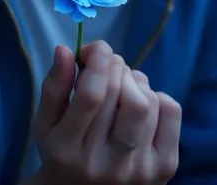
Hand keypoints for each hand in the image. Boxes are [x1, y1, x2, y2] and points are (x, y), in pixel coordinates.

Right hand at [32, 40, 181, 184]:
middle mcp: (105, 164)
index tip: (95, 48)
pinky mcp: (164, 169)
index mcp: (68, 150)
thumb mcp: (45, 124)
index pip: (91, 95)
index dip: (98, 60)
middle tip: (107, 62)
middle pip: (122, 95)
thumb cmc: (62, 154)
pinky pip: (171, 112)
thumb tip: (65, 49)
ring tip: (121, 84)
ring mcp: (138, 169)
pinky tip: (141, 103)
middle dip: (115, 65)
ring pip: (147, 101)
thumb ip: (54, 86)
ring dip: (134, 80)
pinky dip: (157, 95)